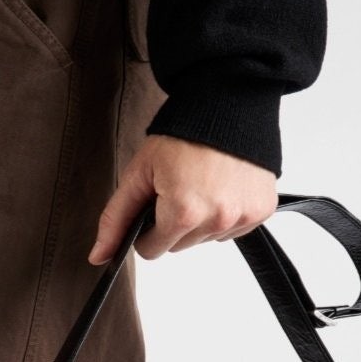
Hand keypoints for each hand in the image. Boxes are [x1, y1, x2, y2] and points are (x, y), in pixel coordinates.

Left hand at [87, 135, 277, 263]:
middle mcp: (217, 219)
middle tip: (178, 187)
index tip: (153, 203)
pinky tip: (221, 187)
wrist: (226, 104)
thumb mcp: (139, 174)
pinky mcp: (261, 211)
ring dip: (200, 220)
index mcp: (184, 213)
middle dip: (173, 223)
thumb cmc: (181, 135)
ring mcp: (243, 217)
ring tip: (201, 184)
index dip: (146, 227)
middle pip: (179, 245)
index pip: (152, 250)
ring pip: (205, 239)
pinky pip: (232, 230)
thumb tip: (99, 257)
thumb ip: (115, 219)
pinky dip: (224, 214)